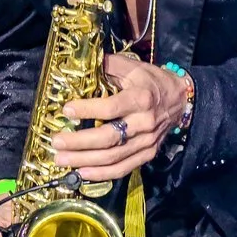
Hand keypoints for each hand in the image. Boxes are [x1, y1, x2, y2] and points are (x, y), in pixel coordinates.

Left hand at [52, 53, 190, 181]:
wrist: (180, 99)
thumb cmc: (150, 81)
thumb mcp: (132, 67)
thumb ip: (107, 65)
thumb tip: (80, 62)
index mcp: (141, 98)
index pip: (111, 107)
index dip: (88, 110)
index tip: (67, 110)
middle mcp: (145, 122)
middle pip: (109, 137)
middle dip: (79, 142)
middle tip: (56, 142)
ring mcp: (147, 142)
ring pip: (113, 157)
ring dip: (84, 160)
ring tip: (61, 159)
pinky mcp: (148, 154)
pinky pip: (123, 169)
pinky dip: (102, 174)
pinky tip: (83, 172)